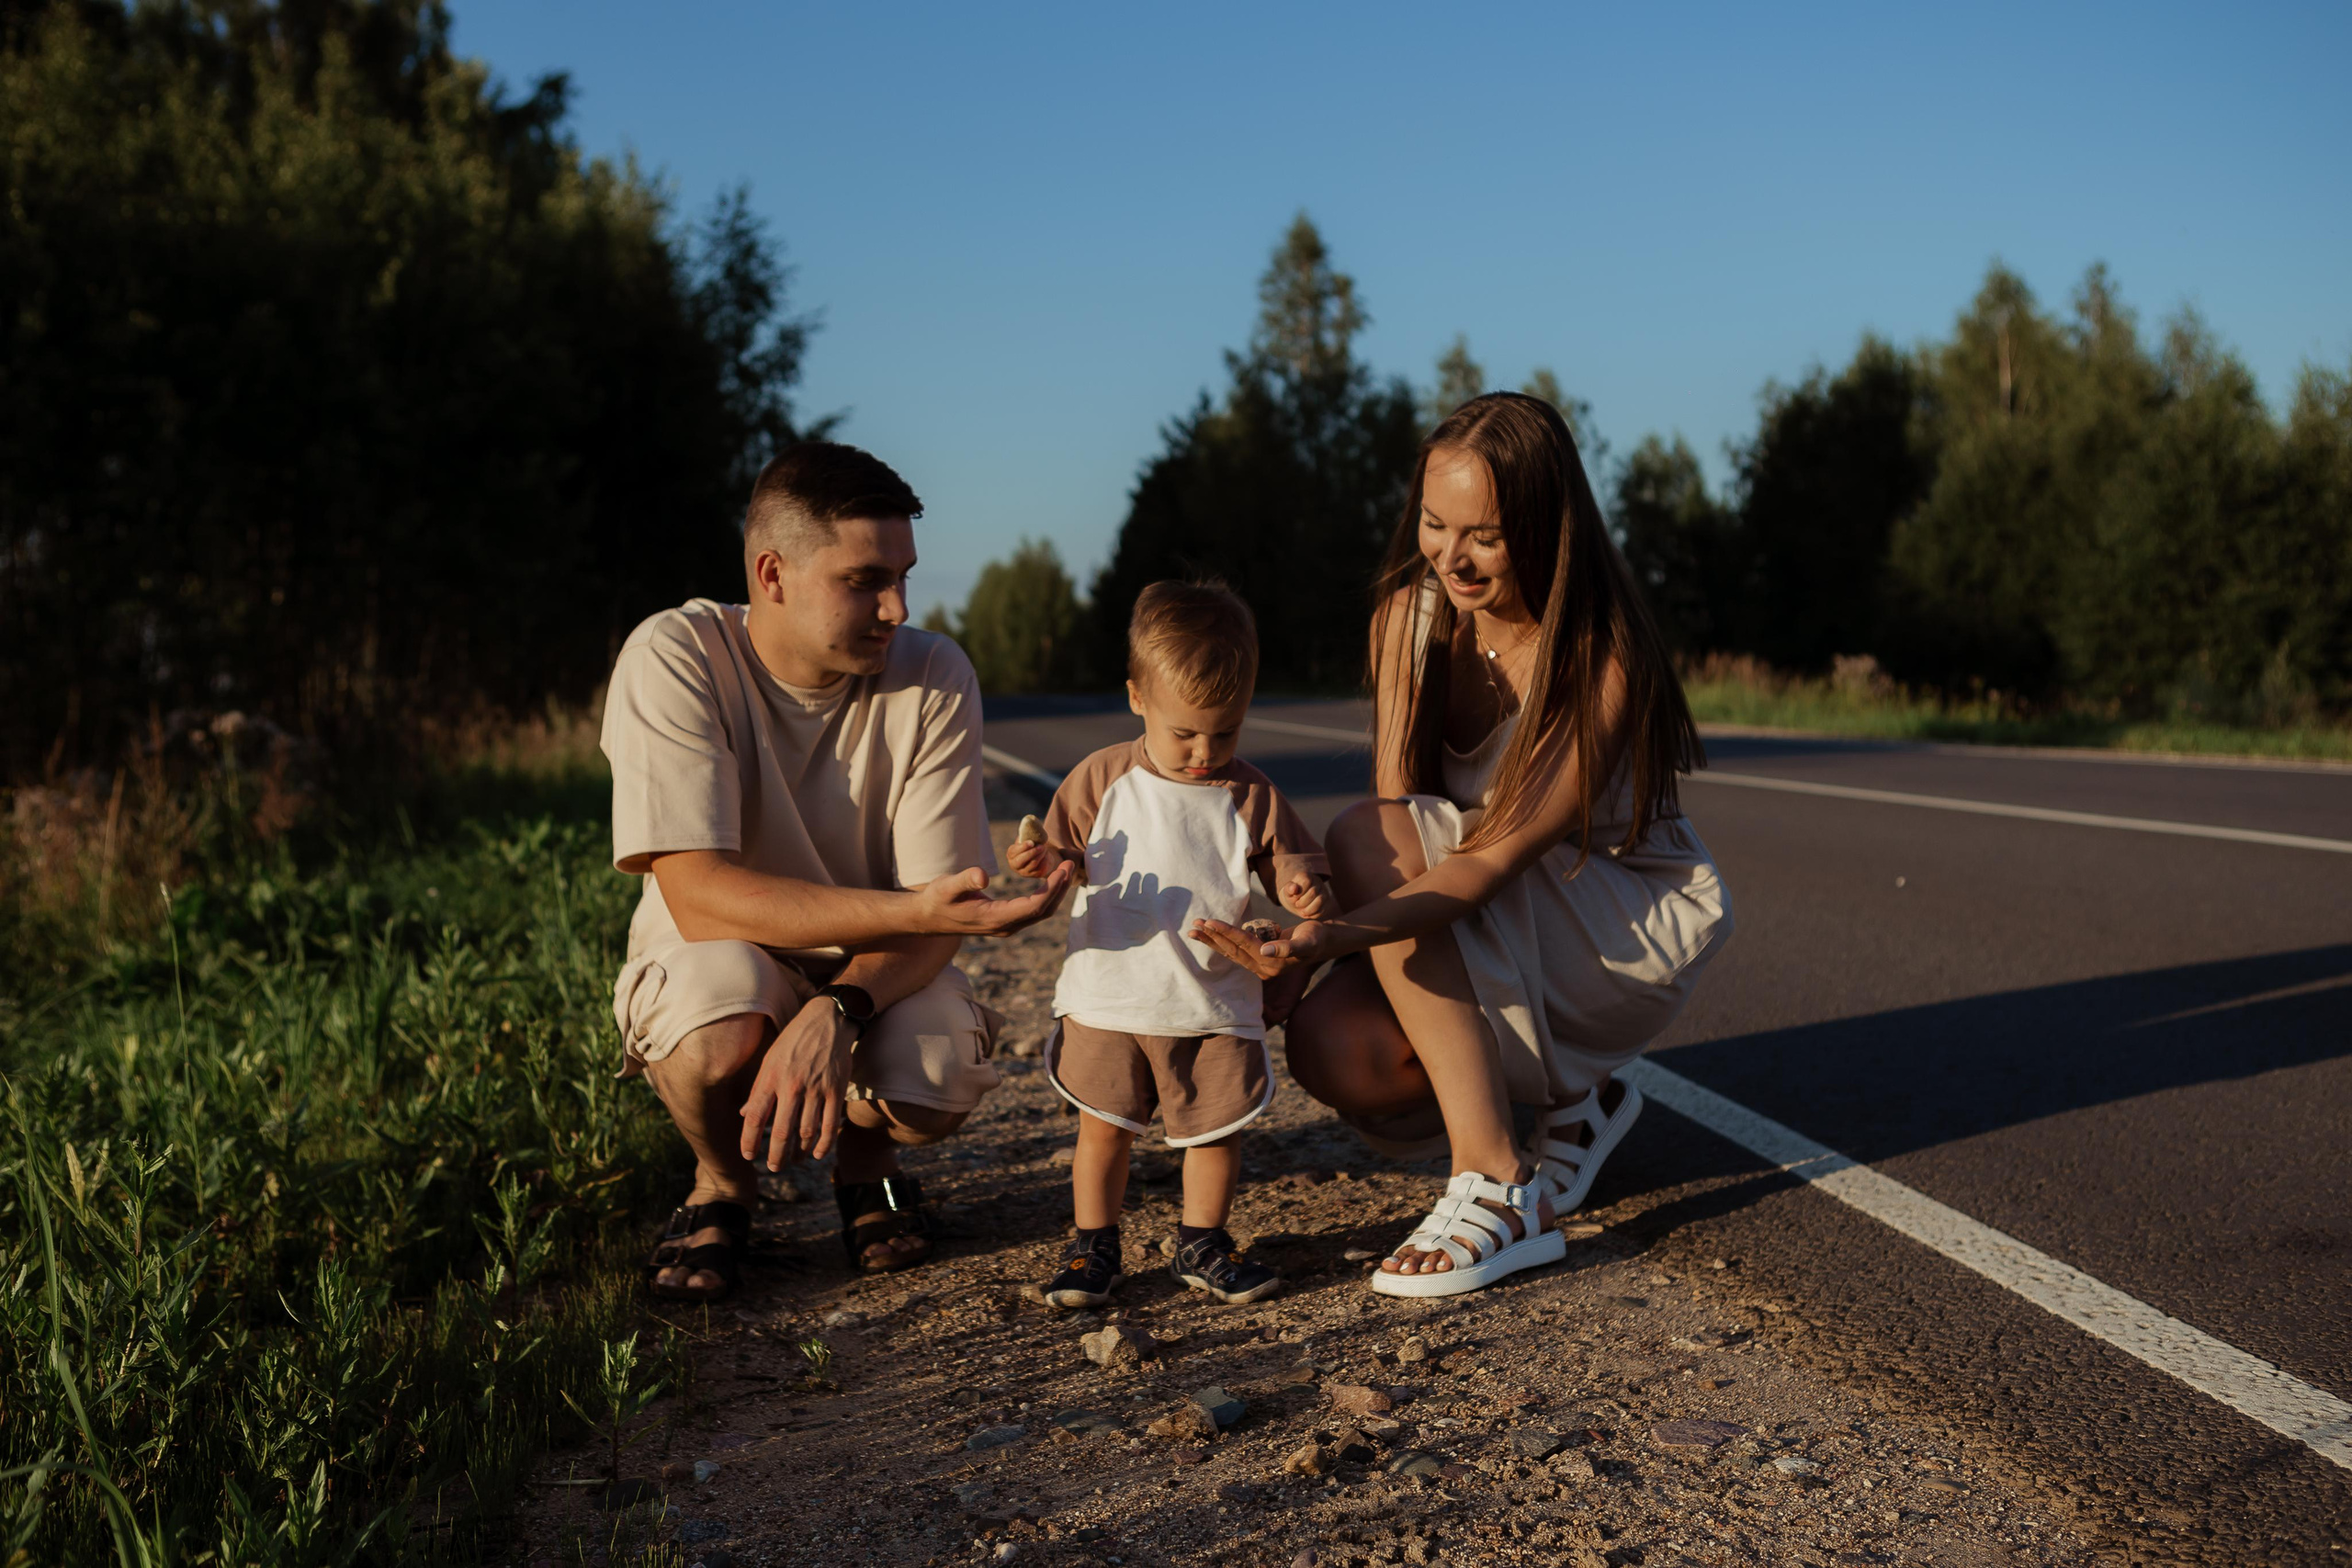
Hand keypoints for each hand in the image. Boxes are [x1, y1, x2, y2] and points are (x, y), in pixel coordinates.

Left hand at [739, 997, 856, 1167]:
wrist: (828, 1020)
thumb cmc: (794, 1040)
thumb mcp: (769, 1059)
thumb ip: (758, 1089)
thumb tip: (745, 1115)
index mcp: (771, 1077)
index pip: (755, 1117)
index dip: (750, 1140)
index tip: (748, 1155)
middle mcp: (792, 1085)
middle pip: (781, 1131)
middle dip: (776, 1155)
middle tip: (773, 1168)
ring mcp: (816, 1088)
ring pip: (806, 1131)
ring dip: (799, 1152)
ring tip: (793, 1161)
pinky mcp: (836, 1090)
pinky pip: (830, 1124)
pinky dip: (824, 1144)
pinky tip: (817, 1153)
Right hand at [913, 862, 1073, 935]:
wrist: (928, 917)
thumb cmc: (936, 899)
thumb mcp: (946, 886)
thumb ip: (965, 880)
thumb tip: (983, 875)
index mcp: (995, 919)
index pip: (1033, 907)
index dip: (1051, 889)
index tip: (1062, 869)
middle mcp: (1005, 926)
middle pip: (1042, 911)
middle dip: (1060, 889)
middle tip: (1071, 864)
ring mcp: (1006, 926)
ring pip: (1040, 913)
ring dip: (1055, 892)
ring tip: (1065, 869)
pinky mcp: (1005, 921)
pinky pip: (1032, 911)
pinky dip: (1046, 896)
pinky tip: (1051, 880)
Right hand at [1004, 837, 1054, 878]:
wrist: (1041, 855)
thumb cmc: (1032, 844)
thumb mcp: (1027, 838)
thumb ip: (1026, 832)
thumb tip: (1029, 822)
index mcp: (1011, 854)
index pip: (1014, 851)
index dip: (1023, 847)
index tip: (1031, 842)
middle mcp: (1016, 865)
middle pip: (1022, 860)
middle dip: (1032, 852)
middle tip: (1042, 846)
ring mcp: (1025, 872)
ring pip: (1033, 863)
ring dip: (1041, 854)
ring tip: (1044, 847)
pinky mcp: (1035, 875)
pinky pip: (1041, 868)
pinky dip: (1045, 859)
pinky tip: (1046, 855)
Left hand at [1188, 916, 1333, 977]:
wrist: (1323, 943)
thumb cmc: (1317, 938)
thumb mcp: (1309, 940)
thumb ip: (1290, 947)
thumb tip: (1266, 949)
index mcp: (1273, 964)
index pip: (1244, 945)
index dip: (1227, 933)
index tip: (1210, 921)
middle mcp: (1263, 967)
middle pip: (1232, 951)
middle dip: (1212, 937)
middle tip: (1194, 925)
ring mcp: (1260, 964)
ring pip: (1230, 952)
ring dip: (1212, 940)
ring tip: (1195, 930)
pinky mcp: (1258, 958)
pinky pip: (1235, 950)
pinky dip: (1221, 941)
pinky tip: (1209, 934)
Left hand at [1280, 872, 1328, 918]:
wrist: (1299, 901)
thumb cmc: (1293, 895)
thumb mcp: (1287, 892)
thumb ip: (1288, 889)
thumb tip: (1294, 888)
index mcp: (1306, 876)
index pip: (1306, 881)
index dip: (1299, 892)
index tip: (1294, 896)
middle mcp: (1317, 882)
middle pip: (1313, 892)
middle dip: (1302, 902)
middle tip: (1297, 905)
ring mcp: (1324, 892)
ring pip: (1320, 900)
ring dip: (1309, 910)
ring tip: (1302, 912)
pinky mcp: (1327, 902)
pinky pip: (1323, 909)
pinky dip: (1313, 914)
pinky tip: (1308, 914)